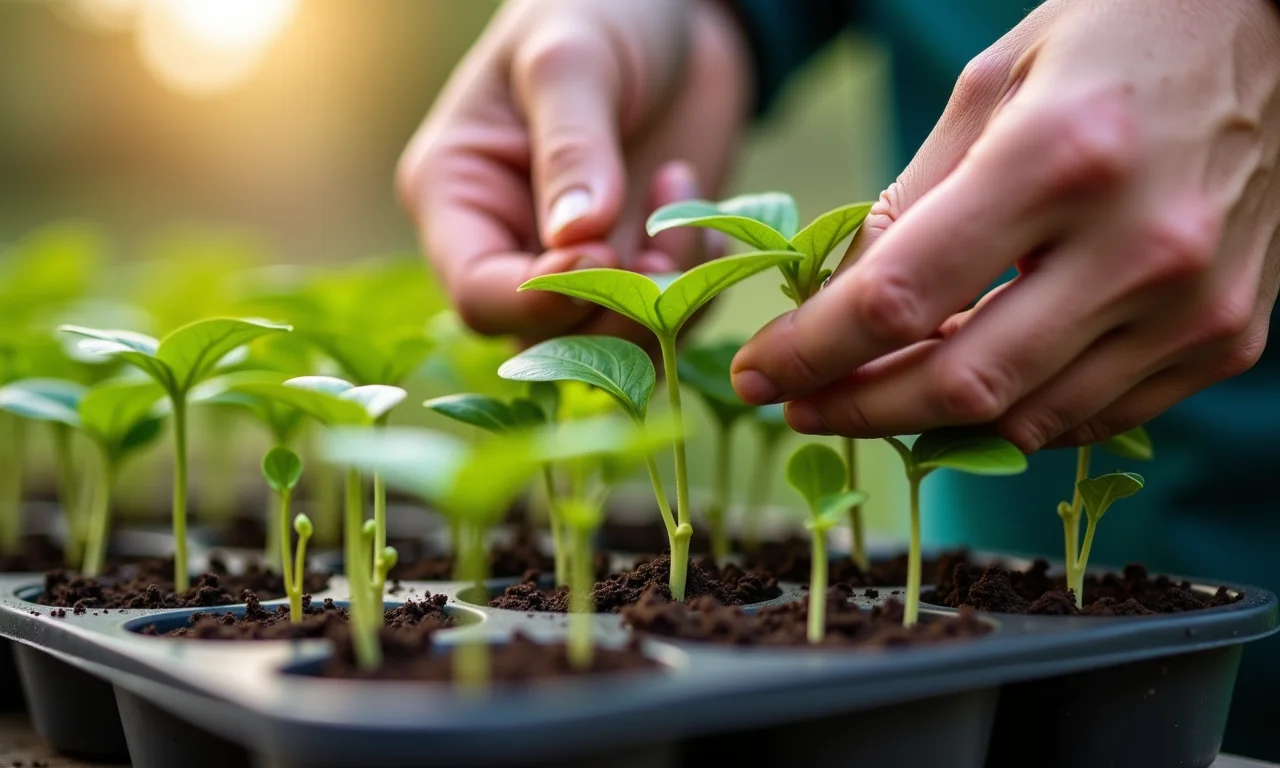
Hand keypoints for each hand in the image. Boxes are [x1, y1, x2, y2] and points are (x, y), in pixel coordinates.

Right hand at [397, 0, 750, 348]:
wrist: (677, 11)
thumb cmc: (599, 11)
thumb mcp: (572, 60)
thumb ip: (572, 146)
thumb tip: (576, 239)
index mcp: (458, 195)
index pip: (477, 293)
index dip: (539, 300)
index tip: (603, 253)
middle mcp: (508, 244)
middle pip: (542, 338)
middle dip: (610, 311)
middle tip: (659, 250)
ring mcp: (576, 264)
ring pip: (608, 342)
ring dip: (660, 302)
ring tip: (680, 209)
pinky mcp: (638, 267)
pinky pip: (666, 321)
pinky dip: (696, 288)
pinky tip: (700, 217)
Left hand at [732, 0, 1279, 451]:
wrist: (1268, 31)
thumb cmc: (1112, 39)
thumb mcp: (991, 87)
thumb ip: (912, 202)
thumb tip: (842, 304)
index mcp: (1059, 159)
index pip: (898, 298)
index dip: (811, 350)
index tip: (760, 373)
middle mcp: (1138, 244)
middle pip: (959, 381)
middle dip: (857, 408)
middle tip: (801, 405)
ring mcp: (1194, 304)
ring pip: (1026, 419)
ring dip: (931, 423)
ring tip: (877, 395)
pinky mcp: (1228, 336)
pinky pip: (1094, 417)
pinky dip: (1018, 416)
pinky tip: (974, 387)